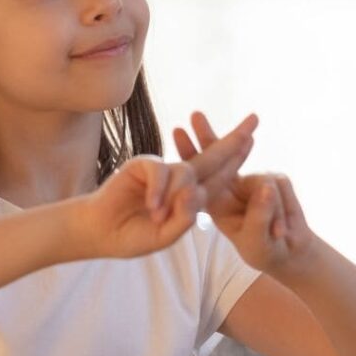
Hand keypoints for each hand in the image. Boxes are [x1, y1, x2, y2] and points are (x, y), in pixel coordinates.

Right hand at [73, 113, 258, 257]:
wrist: (100, 233)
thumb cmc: (134, 235)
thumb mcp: (166, 235)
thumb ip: (184, 218)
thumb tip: (195, 192)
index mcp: (191, 195)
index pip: (220, 176)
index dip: (237, 159)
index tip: (253, 139)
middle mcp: (181, 179)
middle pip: (213, 157)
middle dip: (234, 140)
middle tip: (255, 120)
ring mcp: (163, 170)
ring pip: (186, 172)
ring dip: (177, 195)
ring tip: (158, 216)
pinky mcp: (143, 165)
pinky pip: (161, 171)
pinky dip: (159, 190)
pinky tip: (151, 206)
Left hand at [174, 113, 314, 274]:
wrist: (288, 250)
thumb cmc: (263, 249)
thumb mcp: (256, 239)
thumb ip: (259, 215)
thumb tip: (266, 186)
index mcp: (218, 200)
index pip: (201, 174)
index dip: (191, 152)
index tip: (178, 131)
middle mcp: (233, 185)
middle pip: (218, 156)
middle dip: (208, 135)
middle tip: (194, 114)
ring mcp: (255, 181)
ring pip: (262, 180)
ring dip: (270, 213)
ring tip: (277, 234)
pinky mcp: (277, 180)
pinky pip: (280, 187)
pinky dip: (283, 213)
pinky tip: (283, 231)